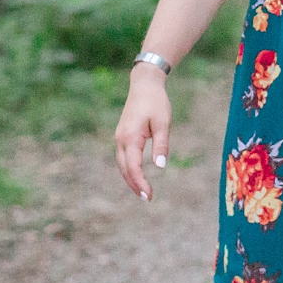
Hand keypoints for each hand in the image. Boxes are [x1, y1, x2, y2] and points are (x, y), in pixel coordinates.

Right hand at [114, 64, 171, 201]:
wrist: (144, 84)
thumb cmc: (156, 102)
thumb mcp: (163, 123)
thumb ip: (161, 144)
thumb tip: (160, 166)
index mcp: (130, 137)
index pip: (133, 167)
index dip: (140, 183)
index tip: (150, 195)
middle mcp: (121, 139)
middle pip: (125, 169)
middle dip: (135, 185)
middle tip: (148, 198)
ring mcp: (119, 137)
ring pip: (122, 164)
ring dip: (131, 179)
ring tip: (143, 191)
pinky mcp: (122, 135)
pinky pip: (123, 157)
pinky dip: (129, 169)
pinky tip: (137, 175)